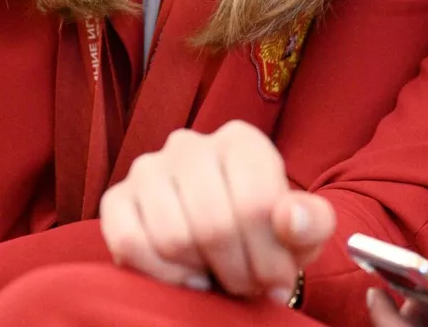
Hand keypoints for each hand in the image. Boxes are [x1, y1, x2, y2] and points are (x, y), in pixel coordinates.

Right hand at [101, 121, 334, 301]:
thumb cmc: (269, 232)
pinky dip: (160, 273)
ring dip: (201, 273)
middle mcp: (189, 143)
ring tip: (218, 275)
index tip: (278, 279)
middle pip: (213, 224)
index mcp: (240, 140)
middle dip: (237, 270)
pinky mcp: (116, 199)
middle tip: (247, 285)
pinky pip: (130, 244)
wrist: (231, 239)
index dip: (269, 256)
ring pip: (172, 237)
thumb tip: (291, 219)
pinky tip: (185, 275)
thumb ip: (311, 222)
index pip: (255, 203)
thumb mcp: (303, 229)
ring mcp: (147, 168)